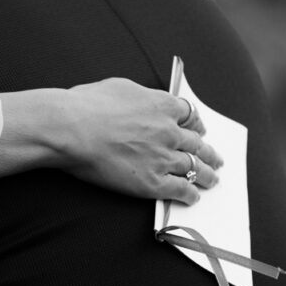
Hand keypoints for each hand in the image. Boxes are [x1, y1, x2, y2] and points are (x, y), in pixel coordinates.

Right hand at [54, 80, 221, 204]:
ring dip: (205, 174)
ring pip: (193, 167)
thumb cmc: (86, 105)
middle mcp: (168, 131)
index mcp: (162, 105)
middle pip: (197, 143)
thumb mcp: (120, 88)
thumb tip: (144, 104)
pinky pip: (180, 189)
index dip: (198, 125)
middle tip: (215, 159)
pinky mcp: (151, 182)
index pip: (191, 115)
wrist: (70, 128)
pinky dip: (189, 194)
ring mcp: (162, 157)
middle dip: (208, 152)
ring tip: (212, 179)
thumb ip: (141, 97)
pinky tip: (193, 197)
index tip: (200, 130)